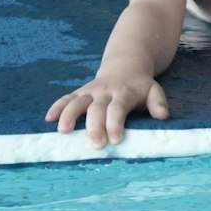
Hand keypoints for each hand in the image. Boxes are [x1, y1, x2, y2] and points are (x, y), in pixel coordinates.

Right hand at [46, 75, 168, 147]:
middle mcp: (104, 92)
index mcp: (123, 93)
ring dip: (68, 115)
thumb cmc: (140, 86)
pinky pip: (65, 98)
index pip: (118, 109)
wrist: (125, 66)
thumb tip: (162, 116)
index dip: (115, 124)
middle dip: (94, 126)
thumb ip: (159, 103)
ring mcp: (89, 92)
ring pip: (76, 102)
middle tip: (95, 144)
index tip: (115, 140)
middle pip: (96, 109)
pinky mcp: (79, 92)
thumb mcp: (154, 90)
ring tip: (63, 131)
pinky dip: (56, 107)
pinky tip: (49, 119)